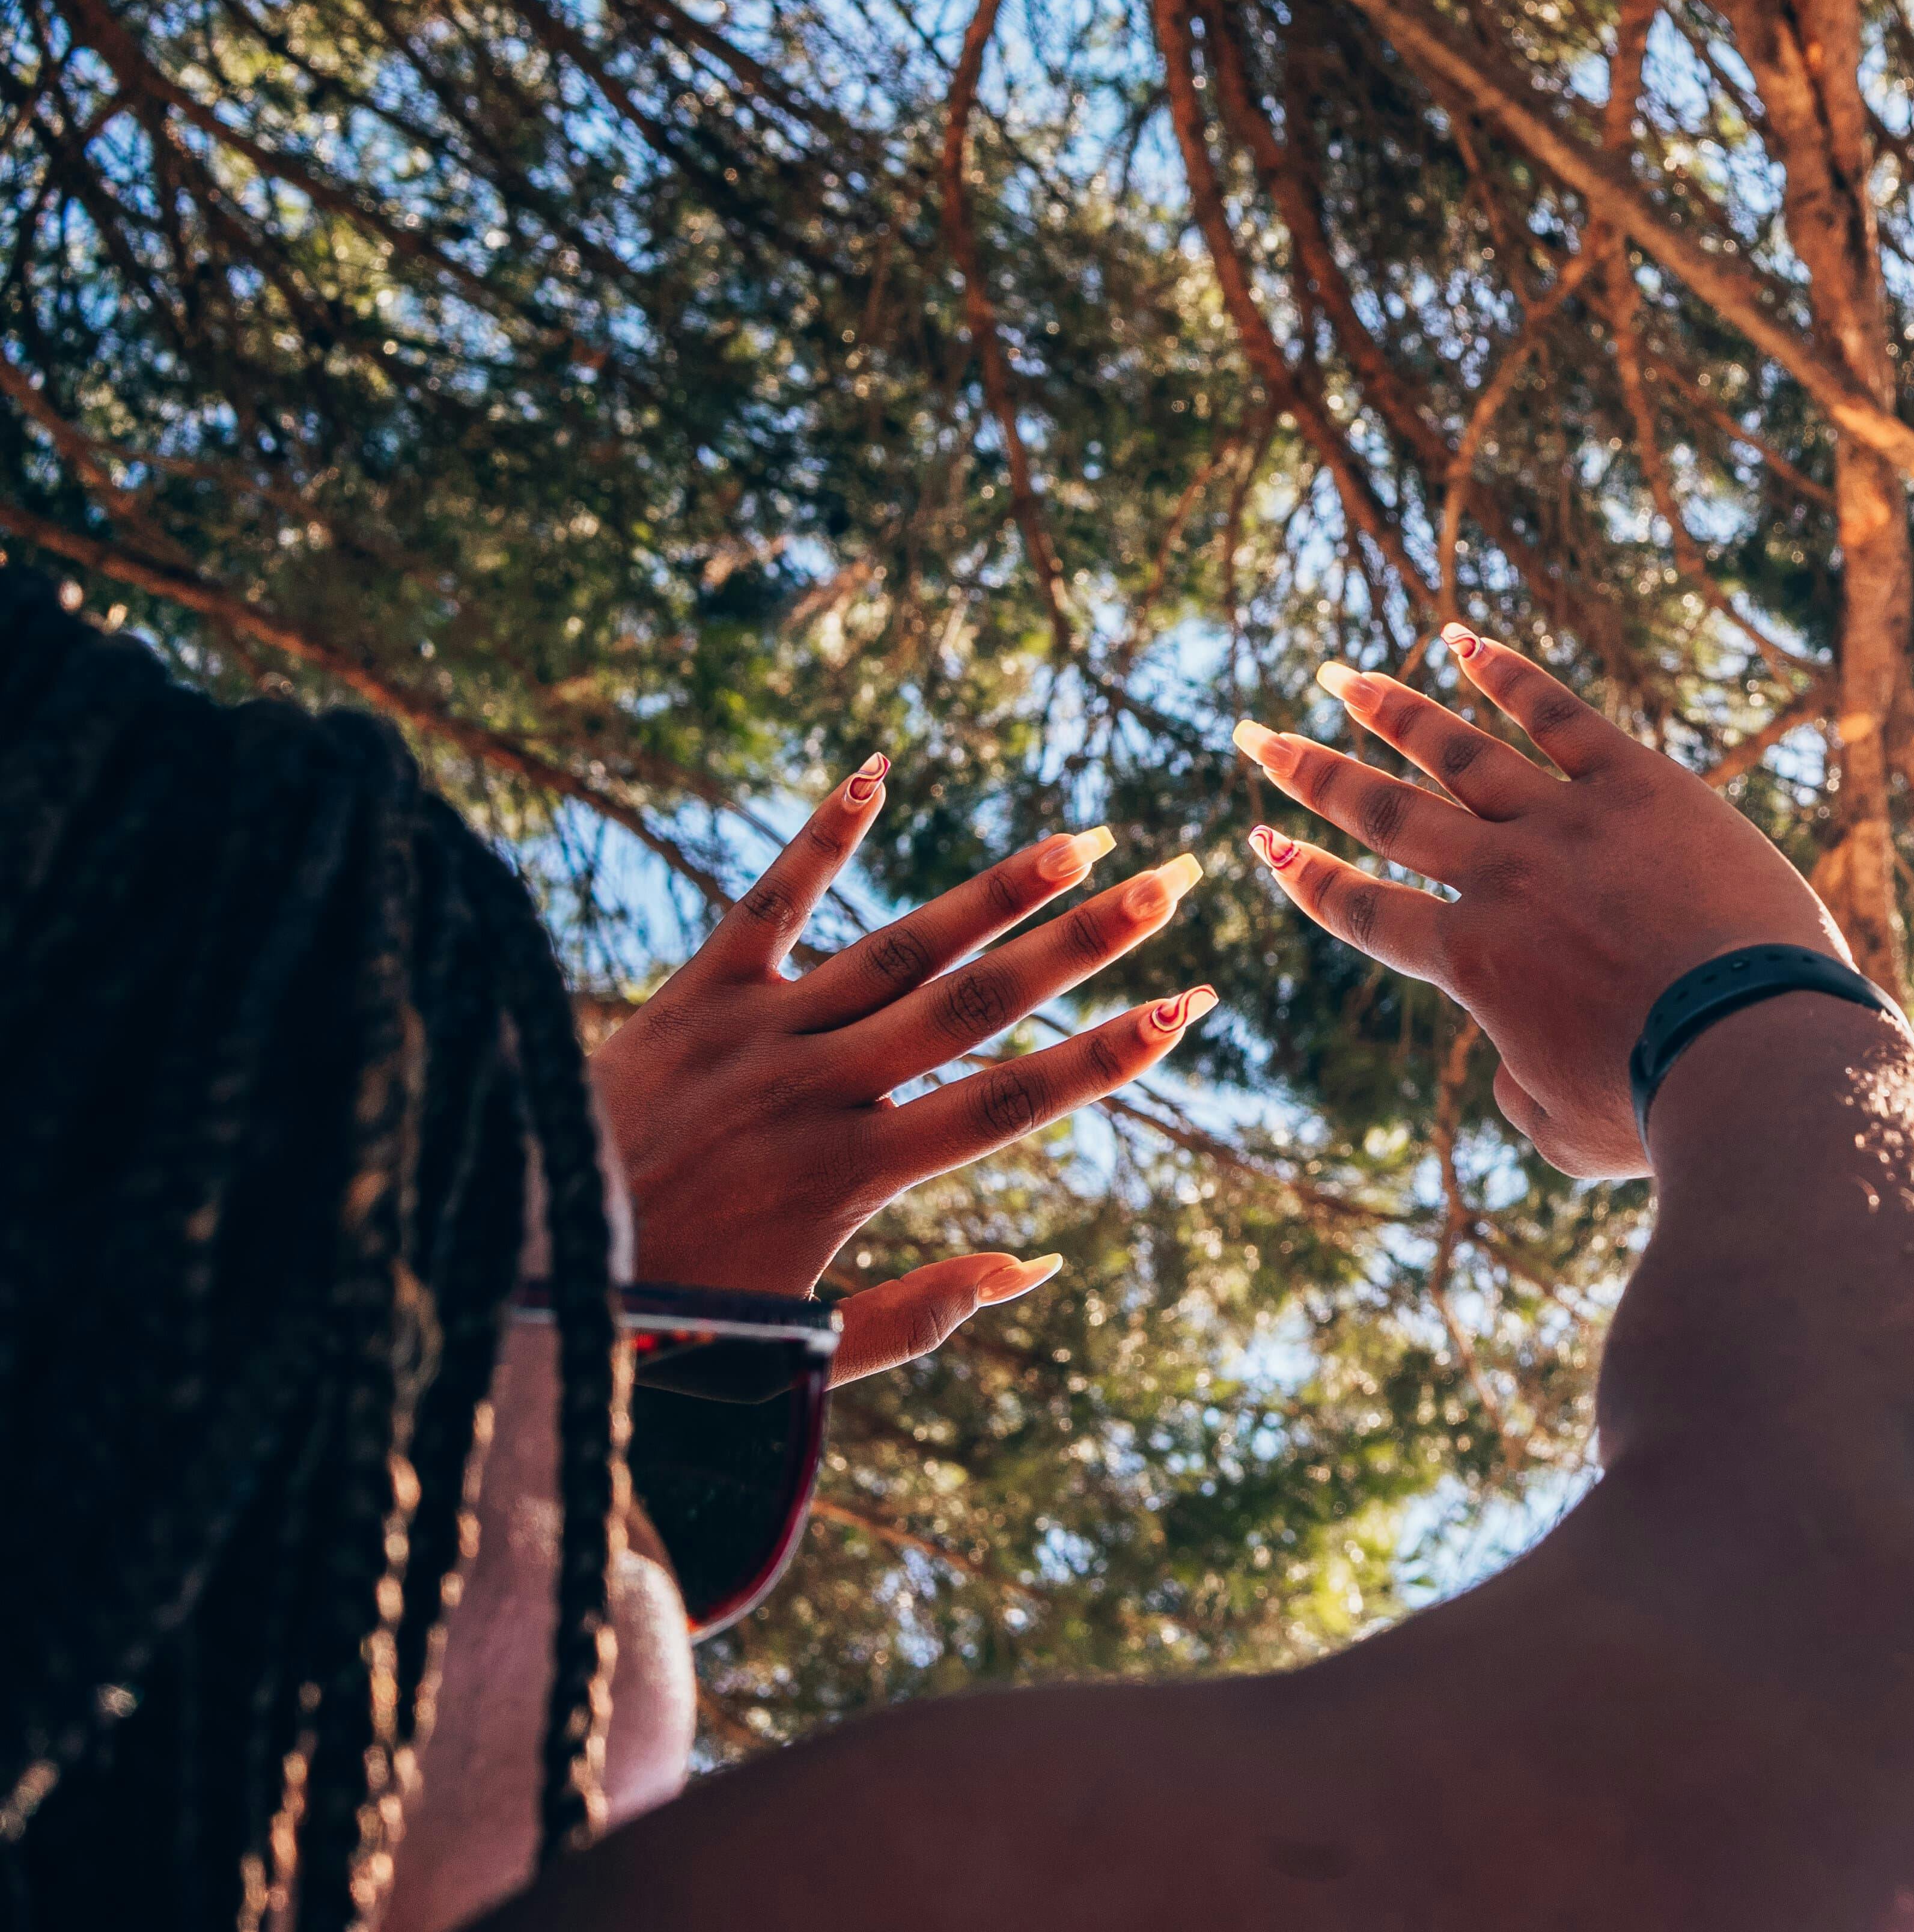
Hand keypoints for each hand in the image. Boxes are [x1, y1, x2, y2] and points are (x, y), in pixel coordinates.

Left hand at [591, 756, 1216, 1379]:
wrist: (513, 1272)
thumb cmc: (668, 1327)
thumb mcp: (799, 1355)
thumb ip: (922, 1315)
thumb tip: (1041, 1262)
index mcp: (850, 1175)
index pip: (1006, 1101)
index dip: (1105, 1055)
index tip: (1187, 1006)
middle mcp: (812, 1091)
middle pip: (974, 1003)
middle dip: (1083, 942)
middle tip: (1170, 884)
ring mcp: (750, 1034)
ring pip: (895, 947)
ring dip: (994, 889)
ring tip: (1079, 840)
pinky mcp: (687, 998)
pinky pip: (765, 903)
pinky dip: (820, 837)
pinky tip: (877, 771)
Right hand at [1231, 626, 1849, 1176]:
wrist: (1750, 1047)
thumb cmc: (1661, 1106)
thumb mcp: (1563, 1132)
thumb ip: (1517, 1090)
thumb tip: (1515, 1063)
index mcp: (1470, 963)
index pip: (1363, 910)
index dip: (1307, 876)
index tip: (1263, 840)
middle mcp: (1501, 879)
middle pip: (1387, 816)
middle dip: (1313, 775)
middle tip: (1256, 735)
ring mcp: (1567, 824)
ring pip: (1458, 752)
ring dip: (1392, 711)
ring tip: (1342, 677)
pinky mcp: (1642, 786)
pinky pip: (1559, 714)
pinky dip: (1506, 674)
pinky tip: (1460, 638)